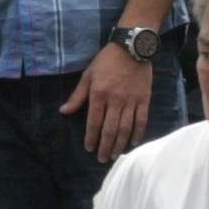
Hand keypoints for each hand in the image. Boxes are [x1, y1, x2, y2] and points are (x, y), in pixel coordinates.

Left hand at [64, 42, 156, 162]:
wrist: (131, 49)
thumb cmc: (106, 62)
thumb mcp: (87, 76)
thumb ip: (77, 96)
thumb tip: (64, 111)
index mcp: (98, 94)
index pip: (94, 122)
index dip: (91, 137)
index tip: (89, 148)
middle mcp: (115, 100)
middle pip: (110, 129)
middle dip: (105, 146)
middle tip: (102, 159)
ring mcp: (131, 101)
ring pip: (126, 128)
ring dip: (120, 143)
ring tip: (115, 155)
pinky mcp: (144, 99)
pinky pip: (142, 120)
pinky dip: (138, 133)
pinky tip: (133, 142)